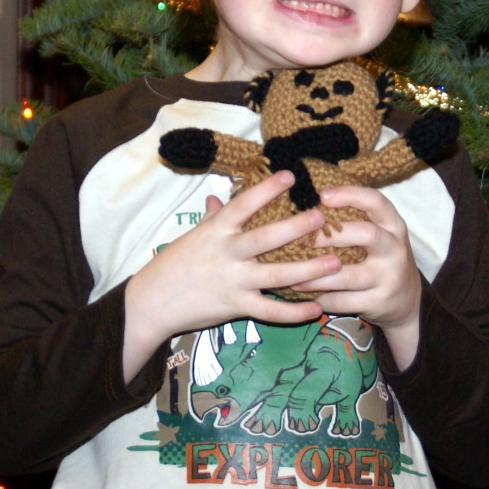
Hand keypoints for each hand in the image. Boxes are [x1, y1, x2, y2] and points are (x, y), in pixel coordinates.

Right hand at [122, 171, 335, 377]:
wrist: (153, 302)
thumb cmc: (174, 265)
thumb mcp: (193, 237)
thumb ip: (212, 218)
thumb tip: (216, 198)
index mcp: (217, 230)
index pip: (244, 204)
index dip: (267, 189)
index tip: (290, 176)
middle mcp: (228, 253)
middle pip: (267, 238)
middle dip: (296, 227)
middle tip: (321, 217)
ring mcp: (233, 281)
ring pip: (276, 275)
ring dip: (308, 269)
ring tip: (335, 263)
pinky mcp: (236, 307)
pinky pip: (270, 311)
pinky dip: (294, 313)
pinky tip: (317, 309)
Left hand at [292, 186, 421, 369]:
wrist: (408, 301)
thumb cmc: (381, 258)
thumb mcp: (380, 235)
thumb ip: (356, 220)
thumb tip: (308, 208)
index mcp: (393, 226)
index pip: (376, 202)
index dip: (350, 195)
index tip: (322, 195)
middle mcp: (394, 249)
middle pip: (366, 234)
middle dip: (331, 236)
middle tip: (303, 239)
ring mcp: (388, 277)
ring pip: (347, 275)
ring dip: (315, 275)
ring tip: (291, 275)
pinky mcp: (378, 302)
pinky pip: (343, 300)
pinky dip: (321, 298)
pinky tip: (305, 295)